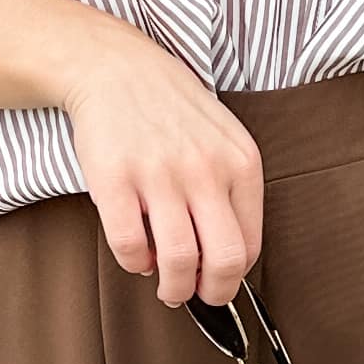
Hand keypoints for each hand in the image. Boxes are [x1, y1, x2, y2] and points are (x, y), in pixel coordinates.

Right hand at [53, 19, 265, 307]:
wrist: (116, 68)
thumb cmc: (171, 108)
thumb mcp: (222, 139)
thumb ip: (231, 191)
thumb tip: (226, 258)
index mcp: (240, 163)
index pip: (249, 245)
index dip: (232, 276)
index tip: (216, 281)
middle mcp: (205, 169)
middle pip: (223, 261)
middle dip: (211, 294)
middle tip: (195, 295)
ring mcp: (159, 174)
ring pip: (177, 262)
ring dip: (171, 287)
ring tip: (163, 282)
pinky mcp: (115, 179)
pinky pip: (129, 246)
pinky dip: (133, 262)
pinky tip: (136, 252)